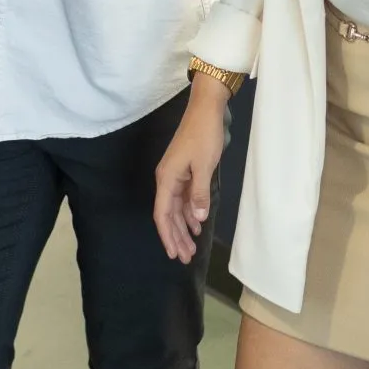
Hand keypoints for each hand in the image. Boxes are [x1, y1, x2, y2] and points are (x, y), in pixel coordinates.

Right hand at [152, 86, 228, 264]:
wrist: (206, 110)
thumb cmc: (203, 135)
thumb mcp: (204, 165)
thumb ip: (199, 193)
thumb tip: (197, 219)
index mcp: (167, 179)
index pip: (162, 214)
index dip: (167, 235)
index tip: (173, 254)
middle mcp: (167, 180)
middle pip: (168, 215)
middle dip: (176, 237)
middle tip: (185, 258)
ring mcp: (176, 176)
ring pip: (177, 209)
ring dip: (183, 228)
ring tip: (191, 248)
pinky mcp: (185, 173)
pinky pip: (184, 199)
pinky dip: (190, 213)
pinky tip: (196, 226)